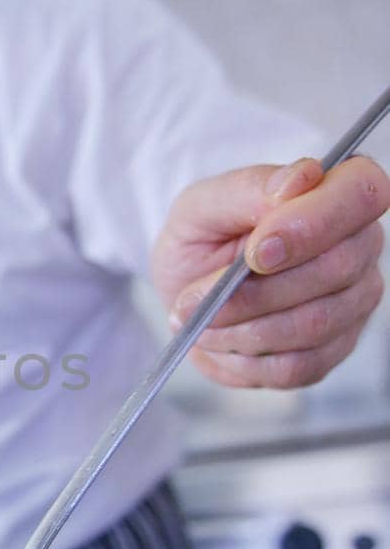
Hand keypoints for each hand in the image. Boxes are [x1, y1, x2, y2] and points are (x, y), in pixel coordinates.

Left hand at [152, 155, 388, 388]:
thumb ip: (248, 188)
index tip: (255, 251)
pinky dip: (244, 358)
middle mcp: (359, 248)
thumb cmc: (201, 237)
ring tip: (199, 317)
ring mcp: (353, 304)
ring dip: (241, 326)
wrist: (184, 289)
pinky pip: (297, 367)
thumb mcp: (202, 205)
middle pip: (336, 269)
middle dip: (255, 290)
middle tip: (196, 294)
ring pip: (312, 324)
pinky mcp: (331, 352)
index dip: (313, 223)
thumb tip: (298, 181)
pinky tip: (220, 340)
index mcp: (336, 193)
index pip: (363, 192)